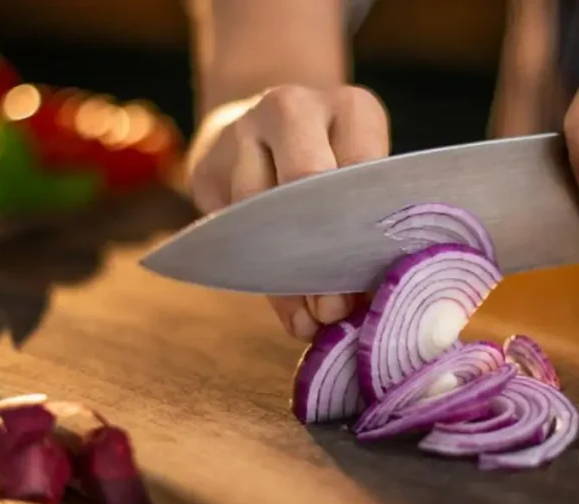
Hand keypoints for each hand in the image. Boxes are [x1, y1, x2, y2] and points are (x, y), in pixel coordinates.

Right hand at [182, 84, 389, 340]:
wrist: (264, 125)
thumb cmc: (335, 164)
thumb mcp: (365, 176)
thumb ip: (368, 226)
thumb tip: (369, 304)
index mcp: (350, 108)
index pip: (362, 166)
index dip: (366, 229)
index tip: (372, 283)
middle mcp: (293, 107)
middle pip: (305, 178)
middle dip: (321, 252)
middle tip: (335, 309)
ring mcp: (242, 131)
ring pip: (259, 210)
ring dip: (288, 278)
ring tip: (311, 321)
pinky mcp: (206, 166)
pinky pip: (229, 231)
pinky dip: (259, 278)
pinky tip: (287, 311)